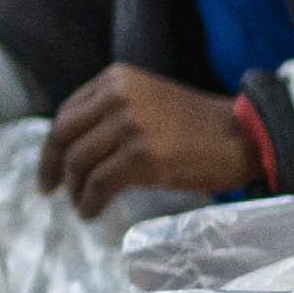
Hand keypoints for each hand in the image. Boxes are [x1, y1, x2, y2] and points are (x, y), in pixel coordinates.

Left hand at [40, 65, 264, 213]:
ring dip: (75, 190)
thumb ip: (111, 114)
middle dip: (52, 167)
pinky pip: (99, 184)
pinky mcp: (143, 155)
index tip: (49, 169)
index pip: (67, 114)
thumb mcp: (147, 102)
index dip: (52, 146)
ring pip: (79, 162)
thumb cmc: (197, 126)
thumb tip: (72, 150)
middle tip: (50, 191)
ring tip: (81, 205)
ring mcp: (131, 124)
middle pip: (64, 136)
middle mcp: (119, 96)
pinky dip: (90, 202)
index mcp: (116, 79)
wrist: (244, 135)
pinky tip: (92, 212)